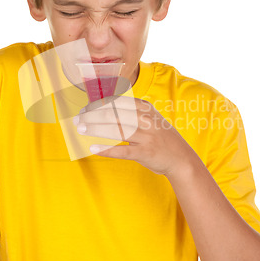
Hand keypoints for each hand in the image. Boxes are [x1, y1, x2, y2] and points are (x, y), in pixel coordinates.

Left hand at [73, 96, 196, 175]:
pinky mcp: (145, 152)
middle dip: (93, 116)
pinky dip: (107, 149)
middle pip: (114, 114)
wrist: (181, 158)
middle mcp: (146, 119)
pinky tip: (93, 148)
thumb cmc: (160, 137)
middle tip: (78, 119)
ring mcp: (146, 136)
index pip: (117, 102)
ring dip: (96, 129)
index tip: (85, 109)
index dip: (98, 105)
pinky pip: (122, 150)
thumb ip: (132, 111)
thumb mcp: (150, 117)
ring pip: (117, 130)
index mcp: (145, 108)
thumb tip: (105, 106)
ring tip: (82, 129)